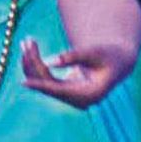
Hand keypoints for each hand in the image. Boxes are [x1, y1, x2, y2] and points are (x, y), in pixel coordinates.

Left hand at [20, 37, 135, 108]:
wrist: (116, 61)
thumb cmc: (108, 54)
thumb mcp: (94, 52)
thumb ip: (74, 56)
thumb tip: (49, 62)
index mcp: (90, 95)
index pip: (60, 91)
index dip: (41, 85)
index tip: (23, 82)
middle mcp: (79, 100)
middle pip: (49, 85)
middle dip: (35, 64)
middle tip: (27, 41)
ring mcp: (72, 97)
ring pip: (45, 83)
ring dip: (33, 63)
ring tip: (27, 41)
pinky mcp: (66, 91)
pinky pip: (46, 80)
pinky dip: (37, 65)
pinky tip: (30, 48)